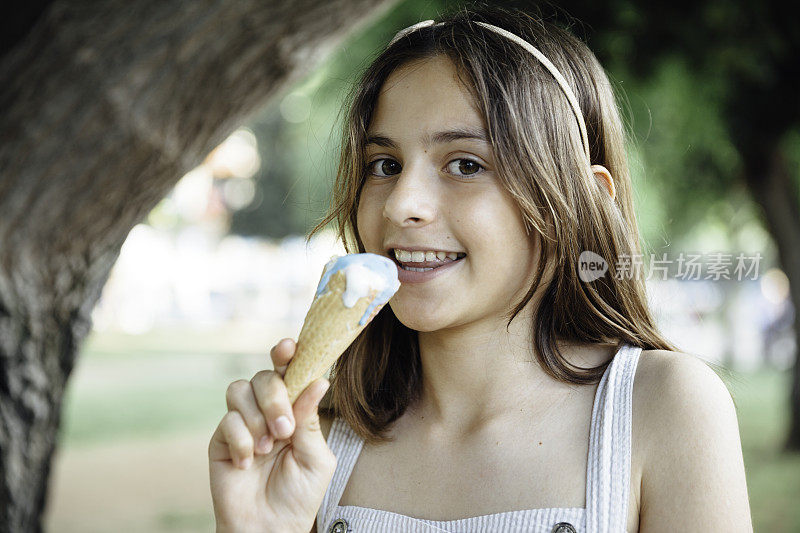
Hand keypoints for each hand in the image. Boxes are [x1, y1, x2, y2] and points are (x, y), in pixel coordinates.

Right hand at [209, 338, 335, 532]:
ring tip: (268, 447)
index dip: (287, 355)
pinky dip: (242, 441)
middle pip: (264, 377)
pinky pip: (227, 421)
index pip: (289, 373)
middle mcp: (267, 411)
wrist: (270, 528)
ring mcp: (243, 423)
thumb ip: (311, 419)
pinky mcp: (221, 440)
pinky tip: (250, 463)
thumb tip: (319, 380)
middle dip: (275, 398)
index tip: (289, 347)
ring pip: (239, 390)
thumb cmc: (299, 495)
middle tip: (285, 430)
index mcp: (295, 410)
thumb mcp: (316, 457)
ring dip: (257, 417)